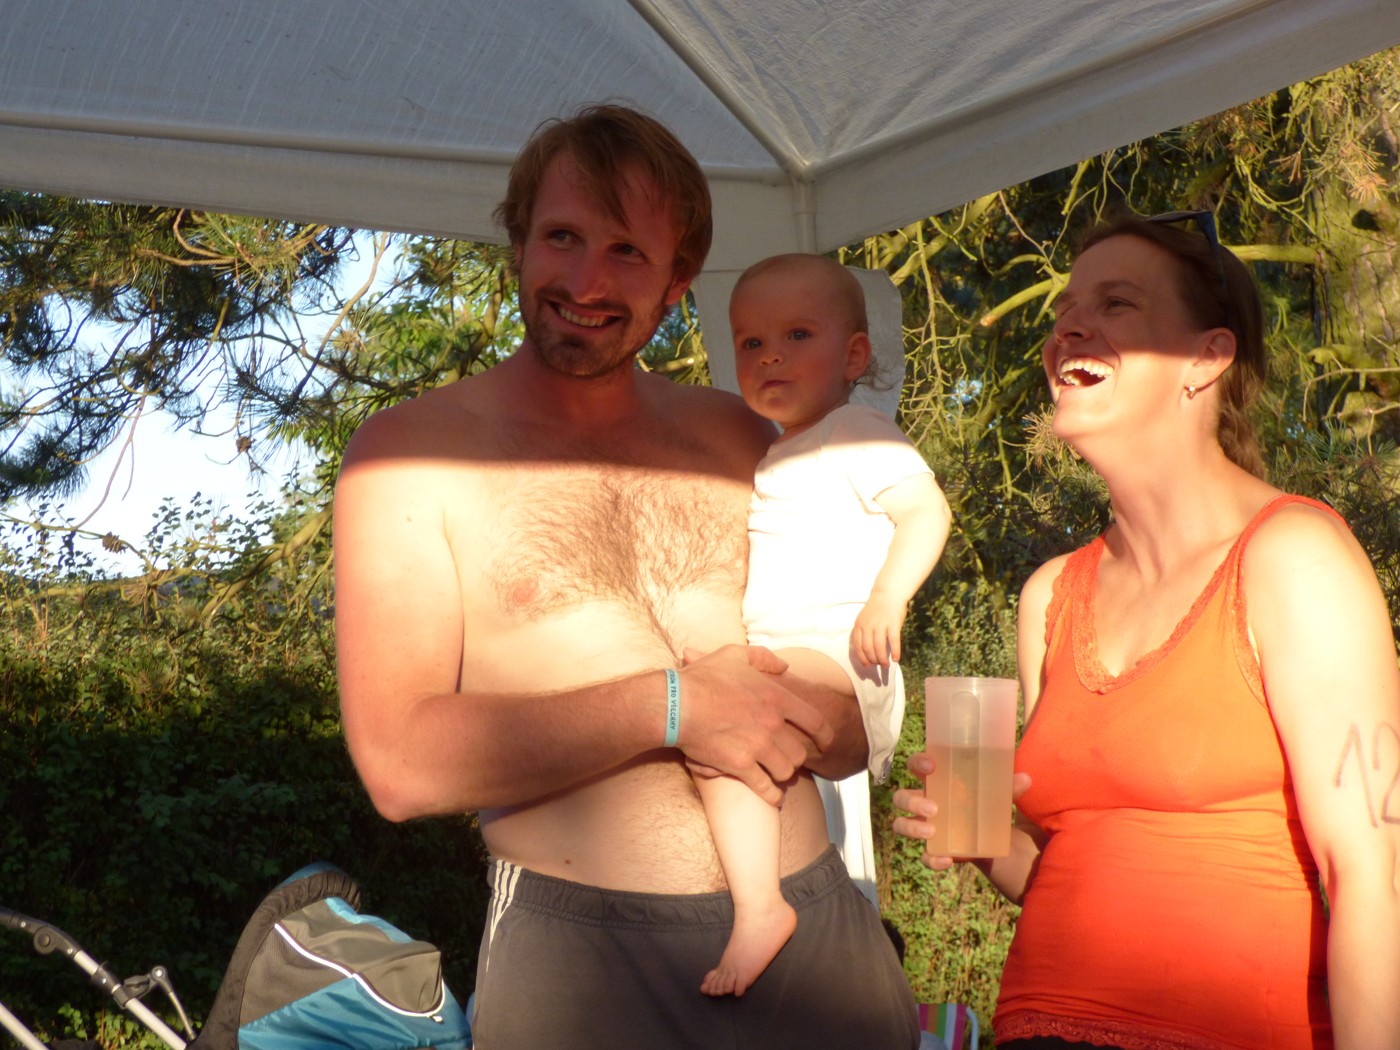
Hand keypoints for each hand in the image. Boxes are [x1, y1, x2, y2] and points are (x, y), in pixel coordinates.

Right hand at [676, 645, 831, 805]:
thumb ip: (764, 658)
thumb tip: (784, 667)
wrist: (676, 704)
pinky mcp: (740, 765)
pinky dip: (771, 795)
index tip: (826, 744)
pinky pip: (766, 787)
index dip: (825, 736)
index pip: (815, 721)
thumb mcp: (735, 655)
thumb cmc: (703, 677)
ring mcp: (758, 746)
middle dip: (796, 758)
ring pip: (786, 771)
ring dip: (782, 775)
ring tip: (777, 775)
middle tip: (787, 759)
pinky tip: (773, 796)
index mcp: (777, 697)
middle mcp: (773, 724)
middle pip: (800, 752)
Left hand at [851, 595, 904, 666]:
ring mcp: (880, 624)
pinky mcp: (893, 623)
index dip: (862, 658)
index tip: (867, 665)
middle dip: (873, 660)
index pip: (858, 646)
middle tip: (878, 665)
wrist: (888, 592)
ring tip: (886, 665)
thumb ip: (865, 632)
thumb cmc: (878, 608)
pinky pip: (893, 641)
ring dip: (882, 659)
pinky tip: (896, 659)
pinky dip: (894, 652)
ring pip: (879, 647)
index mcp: (859, 624)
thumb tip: (869, 652)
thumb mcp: (865, 618)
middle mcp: (868, 625)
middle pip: (868, 648)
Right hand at [892, 751, 1031, 870]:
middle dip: (911, 800)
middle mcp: (928, 802)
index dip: (916, 762)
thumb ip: (1010, 787)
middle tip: (934, 808)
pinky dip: (932, 859)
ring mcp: (929, 827)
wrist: (1003, 842)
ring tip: (931, 831)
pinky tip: (947, 860)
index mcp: (939, 782)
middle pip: (901, 797)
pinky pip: (925, 856)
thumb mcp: (1002, 796)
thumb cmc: (993, 807)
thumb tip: (1026, 778)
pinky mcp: (938, 850)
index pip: (916, 766)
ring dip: (911, 827)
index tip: (931, 765)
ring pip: (901, 825)